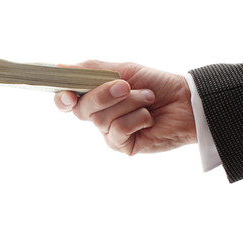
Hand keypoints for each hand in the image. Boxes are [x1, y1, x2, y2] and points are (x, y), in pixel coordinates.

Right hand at [54, 60, 196, 154]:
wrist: (185, 101)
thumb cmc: (155, 83)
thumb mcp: (123, 69)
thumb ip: (91, 70)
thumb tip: (58, 69)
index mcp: (95, 96)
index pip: (66, 101)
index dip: (62, 99)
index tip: (69, 95)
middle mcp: (98, 116)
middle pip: (82, 109)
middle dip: (104, 95)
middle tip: (126, 86)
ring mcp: (109, 132)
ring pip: (102, 119)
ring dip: (130, 103)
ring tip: (148, 100)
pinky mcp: (122, 146)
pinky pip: (118, 130)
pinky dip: (137, 118)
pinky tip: (149, 118)